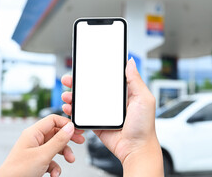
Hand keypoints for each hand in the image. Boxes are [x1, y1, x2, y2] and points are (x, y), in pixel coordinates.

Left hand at [0, 115, 84, 176]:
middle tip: (80, 141)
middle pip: (57, 133)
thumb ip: (59, 140)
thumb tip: (70, 127)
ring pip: (56, 147)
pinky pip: (51, 160)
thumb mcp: (43, 154)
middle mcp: (34, 140)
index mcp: (33, 133)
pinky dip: (56, 167)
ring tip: (70, 160)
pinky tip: (55, 174)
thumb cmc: (18, 171)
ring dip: (64, 154)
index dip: (66, 123)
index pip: (53, 120)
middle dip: (68, 140)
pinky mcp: (37, 162)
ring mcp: (36, 151)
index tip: (77, 130)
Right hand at [61, 58, 163, 175]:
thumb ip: (135, 80)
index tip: (85, 66)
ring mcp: (104, 113)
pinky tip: (69, 108)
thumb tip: (130, 62)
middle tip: (70, 79)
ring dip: (74, 96)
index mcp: (125, 93)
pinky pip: (83, 115)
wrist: (136, 149)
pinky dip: (74, 111)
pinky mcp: (97, 123)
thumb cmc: (144, 126)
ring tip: (67, 95)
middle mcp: (113, 102)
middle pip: (93, 88)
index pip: (108, 78)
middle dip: (80, 83)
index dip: (96, 71)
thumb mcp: (144, 99)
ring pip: (85, 101)